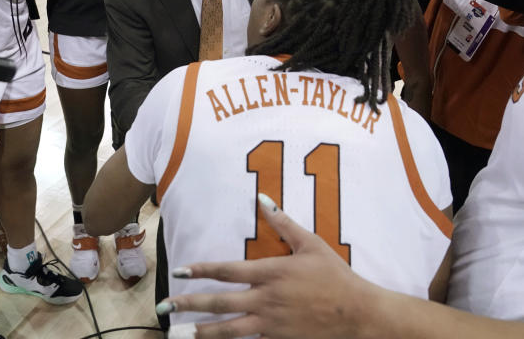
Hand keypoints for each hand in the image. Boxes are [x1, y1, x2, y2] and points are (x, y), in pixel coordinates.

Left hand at [157, 194, 374, 338]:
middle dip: (189, 304)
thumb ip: (284, 222)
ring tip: (181, 333)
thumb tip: (263, 198)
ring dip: (202, 331)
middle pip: (219, 302)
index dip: (200, 271)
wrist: (357, 313)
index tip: (179, 271)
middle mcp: (266, 299)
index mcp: (271, 272)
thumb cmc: (335, 276)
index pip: (227, 271)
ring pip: (229, 330)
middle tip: (165, 306)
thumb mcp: (311, 243)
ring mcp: (271, 324)